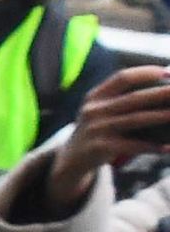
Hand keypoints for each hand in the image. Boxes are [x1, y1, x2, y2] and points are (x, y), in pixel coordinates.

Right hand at [46, 63, 169, 208]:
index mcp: (94, 97)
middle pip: (133, 98)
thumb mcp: (99, 110)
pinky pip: (132, 145)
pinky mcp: (100, 148)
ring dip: (161, 117)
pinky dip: (151, 146)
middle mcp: (93, 111)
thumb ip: (120, 98)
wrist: (71, 159)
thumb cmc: (97, 130)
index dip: (145, 73)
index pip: (122, 78)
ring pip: (136, 120)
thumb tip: (161, 90)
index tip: (166, 72)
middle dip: (160, 93)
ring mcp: (96, 130)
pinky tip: (166, 147)